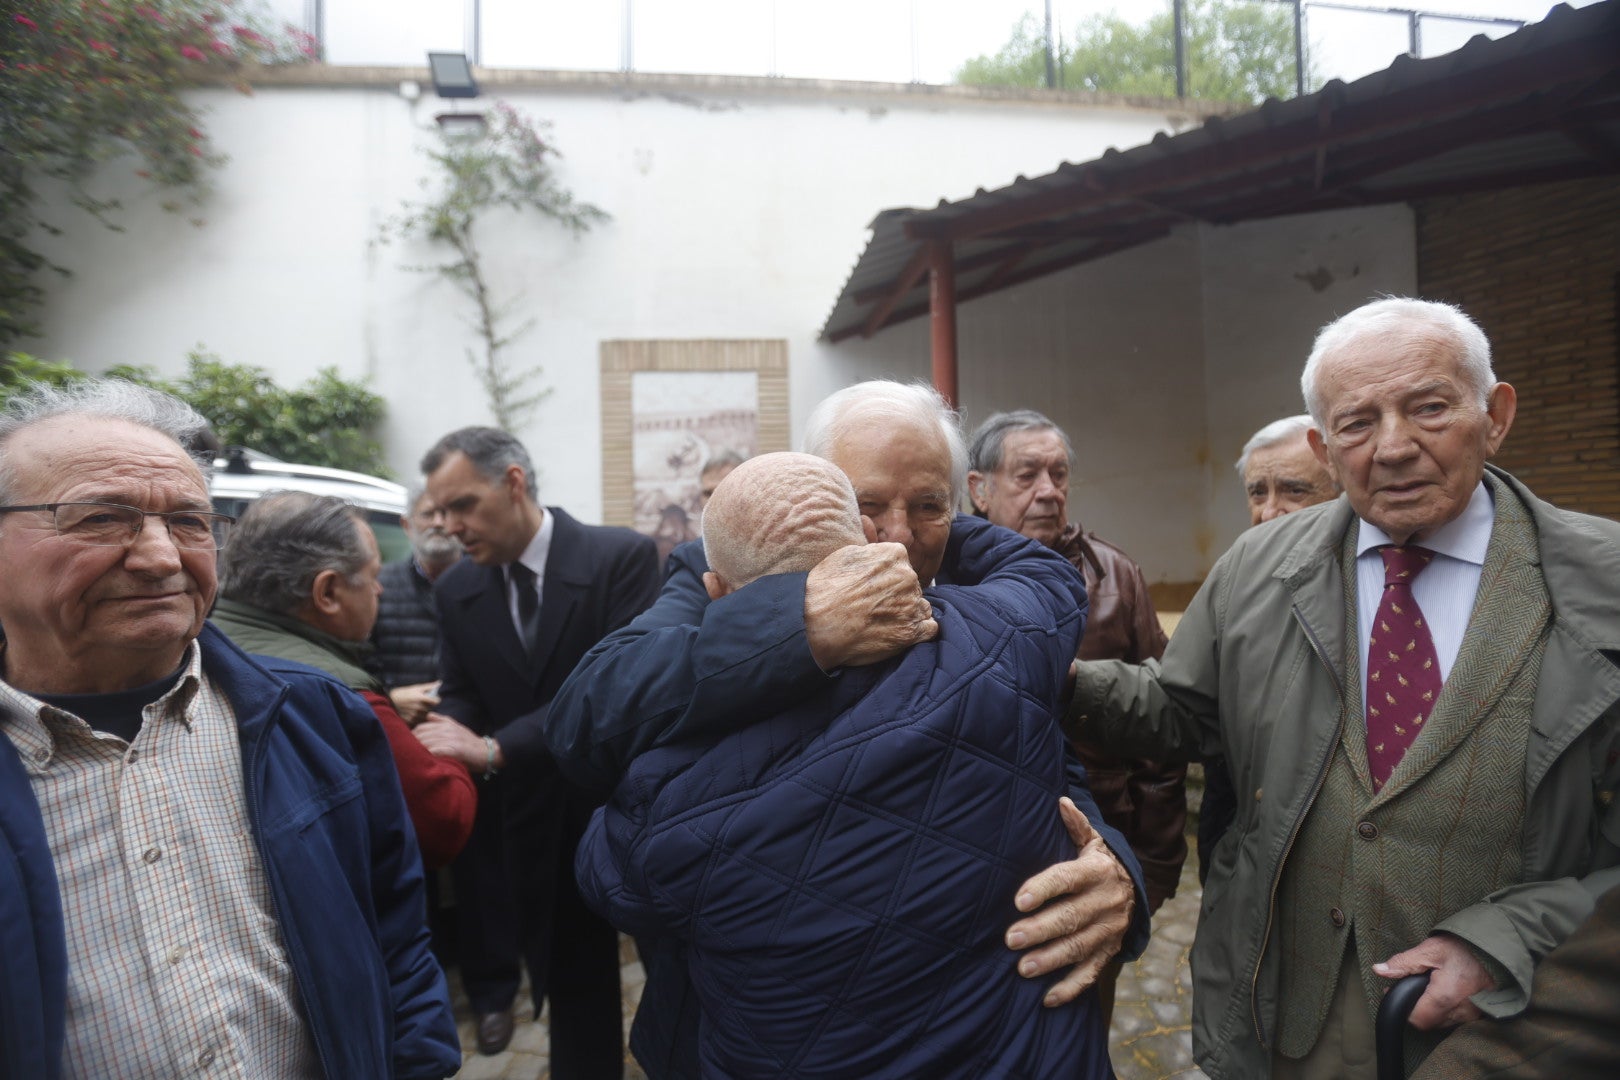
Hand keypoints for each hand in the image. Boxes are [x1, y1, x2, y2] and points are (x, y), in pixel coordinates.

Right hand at [388, 681, 440, 725]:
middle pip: (431, 708)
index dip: (436, 699)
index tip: (433, 699)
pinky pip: (419, 721)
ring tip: (416, 708)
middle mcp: (419, 708)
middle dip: (428, 706)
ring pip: (426, 715)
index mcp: (421, 698)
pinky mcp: (410, 721)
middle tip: (422, 703)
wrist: (388, 702)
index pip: (436, 701)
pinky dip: (418, 718)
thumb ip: (429, 686)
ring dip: (424, 712)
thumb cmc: (403, 693)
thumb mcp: (416, 688)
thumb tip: (439, 683)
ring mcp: (415, 715)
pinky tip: (413, 713)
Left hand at [413, 713, 494, 768]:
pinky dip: (427, 755)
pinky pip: (435, 751)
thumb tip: (429, 716)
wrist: (485, 752)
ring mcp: (450, 739)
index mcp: (446, 724)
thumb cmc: (469, 742)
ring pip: (426, 743)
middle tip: (405, 753)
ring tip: (411, 758)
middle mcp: (447, 729)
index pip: (421, 728)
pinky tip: (423, 760)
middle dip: (411, 744)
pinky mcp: (454, 750)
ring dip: (417, 750)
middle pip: (421, 735)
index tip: (407, 744)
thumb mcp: (456, 727)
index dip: (412, 736)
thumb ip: (442, 720)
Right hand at [804, 542, 936, 669]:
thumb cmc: (824, 589)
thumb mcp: (844, 553)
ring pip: (921, 607)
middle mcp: (908, 577)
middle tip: (874, 607)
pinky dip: (918, 632)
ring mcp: (912, 605)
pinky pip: (929, 629)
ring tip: (883, 621)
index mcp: (895, 555)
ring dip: (908, 613)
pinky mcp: (911, 633)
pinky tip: (898, 632)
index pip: (902, 564)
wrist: (814, 624)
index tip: (873, 587)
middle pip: (912, 585)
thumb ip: (867, 541)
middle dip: (898, 595)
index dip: (887, 577)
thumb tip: (868, 519)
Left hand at [1005, 797, 1133, 1005]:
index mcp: (1096, 871)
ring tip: (1022, 969)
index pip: (1067, 879)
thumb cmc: (1099, 864)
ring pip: (1079, 947)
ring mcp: (1109, 930)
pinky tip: (1048, 998)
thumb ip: (1076, 825)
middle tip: (1011, 939)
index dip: (1044, 888)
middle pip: (1071, 917)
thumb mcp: (1093, 842)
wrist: (1136, 890)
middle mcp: (1106, 902)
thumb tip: (1061, 801)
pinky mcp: (1108, 952)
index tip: (1019, 899)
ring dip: (1051, 960)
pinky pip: (1091, 973)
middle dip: (1041, 930)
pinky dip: (1071, 988)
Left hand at [1374, 934, 1494, 1029]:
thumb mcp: (1431, 949)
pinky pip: (1456, 1018)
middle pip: (1428, 1023)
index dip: (1403, 1007)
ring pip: (1442, 1022)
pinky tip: (1444, 991)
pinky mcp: (1480, 1014)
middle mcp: (1461, 1012)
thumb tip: (1379, 970)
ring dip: (1431, 1009)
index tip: (1396, 991)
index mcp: (1446, 998)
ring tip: (1428, 987)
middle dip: (1415, 1007)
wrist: (1499, 950)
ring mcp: (1472, 1016)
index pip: (1416, 1019)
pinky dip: (1446, 1009)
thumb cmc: (1465, 948)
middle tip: (1411, 986)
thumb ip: (1404, 963)